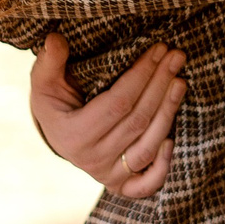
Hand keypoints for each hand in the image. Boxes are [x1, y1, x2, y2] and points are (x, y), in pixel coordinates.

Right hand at [29, 34, 185, 198]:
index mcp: (72, 135)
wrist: (57, 135)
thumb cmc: (54, 101)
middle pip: (137, 121)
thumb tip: (55, 38)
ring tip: (180, 81)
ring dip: (168, 112)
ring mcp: (107, 175)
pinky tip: (173, 138)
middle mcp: (91, 160)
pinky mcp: (121, 185)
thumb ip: (49, 60)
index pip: (117, 103)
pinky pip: (146, 184)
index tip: (158, 48)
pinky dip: (163, 166)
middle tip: (177, 56)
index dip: (141, 75)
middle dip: (160, 84)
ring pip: (147, 147)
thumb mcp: (44, 81)